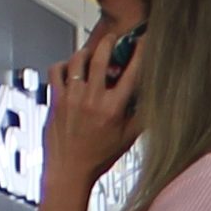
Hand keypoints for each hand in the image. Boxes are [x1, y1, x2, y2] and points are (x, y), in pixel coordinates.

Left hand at [42, 22, 139, 197]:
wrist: (69, 172)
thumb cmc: (97, 158)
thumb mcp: (128, 139)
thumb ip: (142, 118)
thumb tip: (154, 101)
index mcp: (113, 108)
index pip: (131, 72)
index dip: (140, 52)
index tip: (143, 40)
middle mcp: (92, 99)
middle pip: (101, 57)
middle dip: (109, 41)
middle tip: (112, 38)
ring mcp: (72, 98)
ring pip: (77, 60)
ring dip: (86, 52)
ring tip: (91, 53)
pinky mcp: (56, 100)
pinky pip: (56, 71)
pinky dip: (63, 65)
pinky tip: (69, 69)